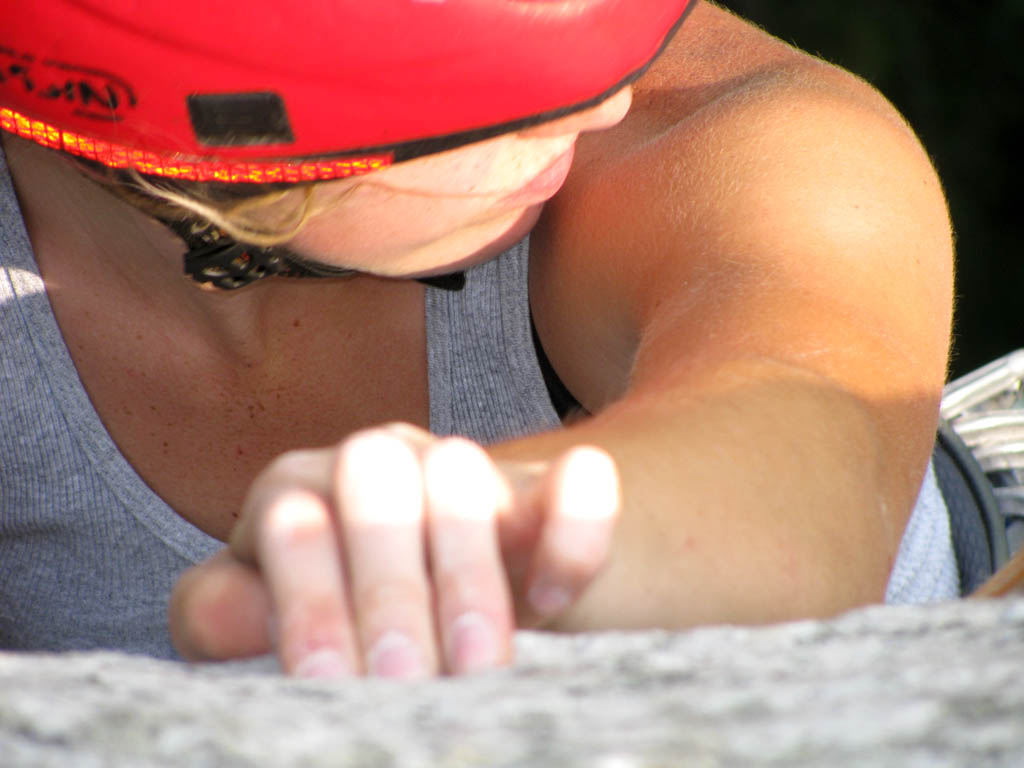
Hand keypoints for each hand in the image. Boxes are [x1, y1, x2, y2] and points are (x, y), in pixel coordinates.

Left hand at [169, 423, 618, 677]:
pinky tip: (553, 597)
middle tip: (405, 681)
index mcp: (300, 494)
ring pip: (461, 469)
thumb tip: (219, 618)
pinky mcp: (548, 488)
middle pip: (370, 473)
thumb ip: (234, 613)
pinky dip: (571, 530)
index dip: (307, 596)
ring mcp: (464, 469)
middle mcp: (376, 464)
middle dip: (388, 584)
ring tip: (478, 665)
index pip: (290, 514)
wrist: (470, 598)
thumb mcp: (286, 625)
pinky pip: (577, 480)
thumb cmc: (351, 622)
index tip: (330, 681)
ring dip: (468, 569)